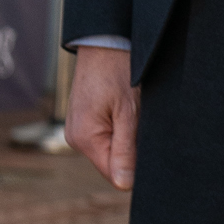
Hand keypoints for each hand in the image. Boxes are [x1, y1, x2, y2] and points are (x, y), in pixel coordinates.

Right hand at [65, 45, 139, 189]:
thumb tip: (124, 185)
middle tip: (141, 121)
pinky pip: (105, 135)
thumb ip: (125, 150)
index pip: (114, 174)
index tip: (147, 143)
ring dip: (126, 136)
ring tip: (132, 110)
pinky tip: (125, 107)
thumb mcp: (128, 110)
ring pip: (110, 148)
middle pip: (112, 161)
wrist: (105, 37)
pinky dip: (119, 127)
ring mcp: (77, 127)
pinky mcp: (83, 118)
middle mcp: (75, 136)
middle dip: (131, 149)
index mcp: (84, 138)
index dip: (135, 165)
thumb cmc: (118, 69)